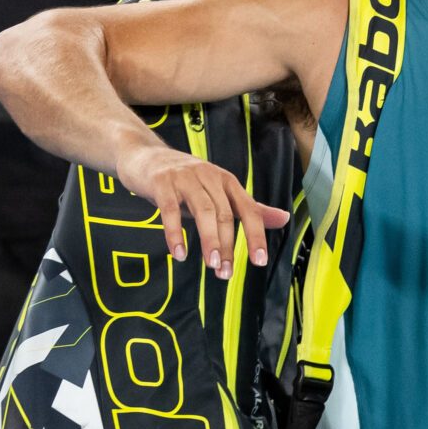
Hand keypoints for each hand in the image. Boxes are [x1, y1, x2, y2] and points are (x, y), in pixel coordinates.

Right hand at [114, 145, 292, 279]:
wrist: (143, 155)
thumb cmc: (183, 179)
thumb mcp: (217, 191)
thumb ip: (248, 207)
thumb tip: (284, 219)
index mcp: (226, 181)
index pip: (248, 209)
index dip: (255, 235)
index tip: (258, 261)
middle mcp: (208, 176)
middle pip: (224, 213)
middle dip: (227, 246)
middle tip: (225, 273)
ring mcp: (184, 178)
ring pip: (202, 211)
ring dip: (209, 240)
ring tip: (211, 265)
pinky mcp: (162, 183)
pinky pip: (170, 211)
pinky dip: (175, 233)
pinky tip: (179, 253)